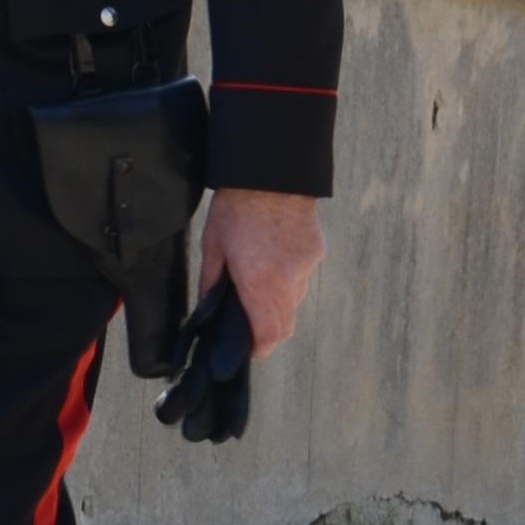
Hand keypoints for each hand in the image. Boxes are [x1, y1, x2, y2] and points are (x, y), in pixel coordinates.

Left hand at [197, 187, 324, 355]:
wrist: (271, 173)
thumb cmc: (236, 208)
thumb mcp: (213, 246)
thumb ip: (211, 284)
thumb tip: (208, 309)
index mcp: (259, 283)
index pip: (268, 334)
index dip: (259, 348)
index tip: (250, 350)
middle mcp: (288, 281)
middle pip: (285, 326)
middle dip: (268, 331)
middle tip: (251, 324)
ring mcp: (306, 267)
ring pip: (295, 301)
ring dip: (278, 302)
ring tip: (260, 281)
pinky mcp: (316, 252)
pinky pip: (303, 276)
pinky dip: (289, 277)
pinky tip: (274, 258)